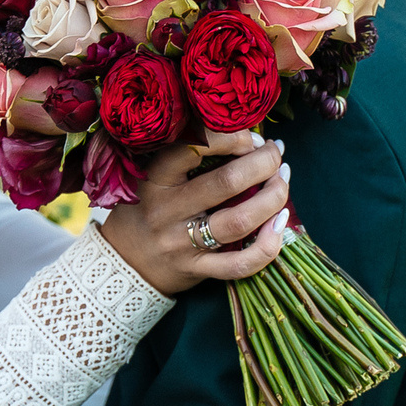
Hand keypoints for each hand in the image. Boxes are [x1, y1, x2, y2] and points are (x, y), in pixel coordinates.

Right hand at [98, 130, 291, 295]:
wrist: (123, 262)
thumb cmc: (148, 209)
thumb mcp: (155, 178)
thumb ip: (192, 160)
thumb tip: (252, 139)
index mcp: (156, 179)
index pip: (193, 147)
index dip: (232, 137)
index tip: (251, 136)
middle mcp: (168, 211)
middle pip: (226, 183)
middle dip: (263, 163)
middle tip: (276, 155)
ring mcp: (183, 243)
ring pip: (239, 220)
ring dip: (273, 197)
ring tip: (282, 182)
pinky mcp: (198, 269)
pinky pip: (241, 264)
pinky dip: (269, 244)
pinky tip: (281, 223)